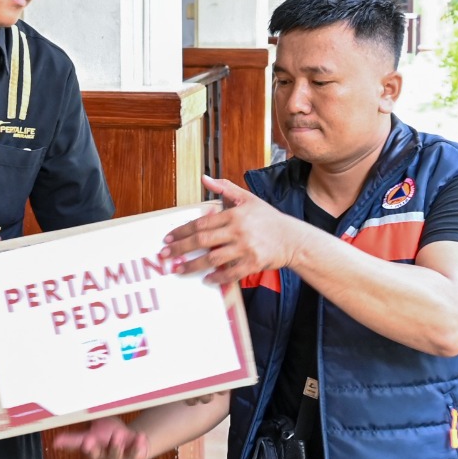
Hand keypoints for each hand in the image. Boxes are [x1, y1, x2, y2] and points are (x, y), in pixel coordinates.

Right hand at [54, 416, 151, 458]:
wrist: (132, 440)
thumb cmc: (109, 435)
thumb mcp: (92, 432)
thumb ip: (76, 436)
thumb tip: (55, 440)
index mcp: (92, 449)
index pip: (82, 448)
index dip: (77, 446)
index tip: (69, 442)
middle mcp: (104, 456)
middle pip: (97, 455)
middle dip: (93, 449)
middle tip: (88, 440)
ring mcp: (119, 458)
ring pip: (116, 454)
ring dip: (115, 445)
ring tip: (117, 434)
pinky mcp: (133, 457)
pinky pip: (135, 452)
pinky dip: (138, 444)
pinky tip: (140, 436)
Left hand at [163, 176, 304, 285]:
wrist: (292, 238)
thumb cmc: (268, 218)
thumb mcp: (247, 198)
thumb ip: (225, 187)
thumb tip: (204, 178)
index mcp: (234, 214)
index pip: (201, 223)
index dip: (182, 231)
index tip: (168, 238)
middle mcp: (238, 231)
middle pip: (202, 240)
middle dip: (181, 248)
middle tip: (165, 255)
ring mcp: (246, 248)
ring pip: (213, 259)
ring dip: (193, 266)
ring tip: (178, 270)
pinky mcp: (253, 264)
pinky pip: (231, 273)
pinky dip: (217, 278)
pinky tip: (206, 280)